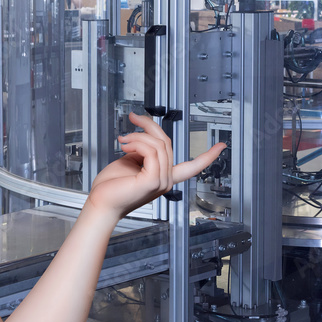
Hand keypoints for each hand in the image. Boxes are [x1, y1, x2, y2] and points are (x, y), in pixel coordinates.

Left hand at [87, 112, 225, 219]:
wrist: (100, 202)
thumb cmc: (111, 186)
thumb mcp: (132, 162)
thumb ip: (144, 151)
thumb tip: (145, 137)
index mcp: (164, 176)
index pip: (193, 167)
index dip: (208, 156)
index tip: (221, 146)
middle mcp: (166, 180)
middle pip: (166, 142)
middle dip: (148, 126)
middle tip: (133, 119)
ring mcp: (161, 182)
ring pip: (158, 144)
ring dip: (138, 135)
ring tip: (123, 139)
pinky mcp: (152, 181)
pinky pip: (151, 151)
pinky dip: (137, 143)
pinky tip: (125, 146)